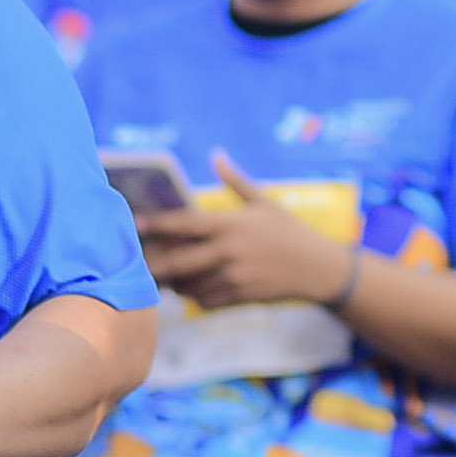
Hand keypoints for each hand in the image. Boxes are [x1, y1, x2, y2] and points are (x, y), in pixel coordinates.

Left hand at [139, 157, 355, 310]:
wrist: (319, 269)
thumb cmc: (290, 231)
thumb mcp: (265, 203)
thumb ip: (235, 181)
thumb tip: (216, 155)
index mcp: (232, 224)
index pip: (185, 224)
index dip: (157, 224)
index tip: (136, 223)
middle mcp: (229, 251)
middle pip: (178, 261)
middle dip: (154, 263)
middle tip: (139, 261)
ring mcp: (234, 277)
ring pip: (188, 285)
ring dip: (173, 282)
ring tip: (166, 275)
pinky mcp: (240, 297)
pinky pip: (204, 301)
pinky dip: (193, 296)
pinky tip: (192, 288)